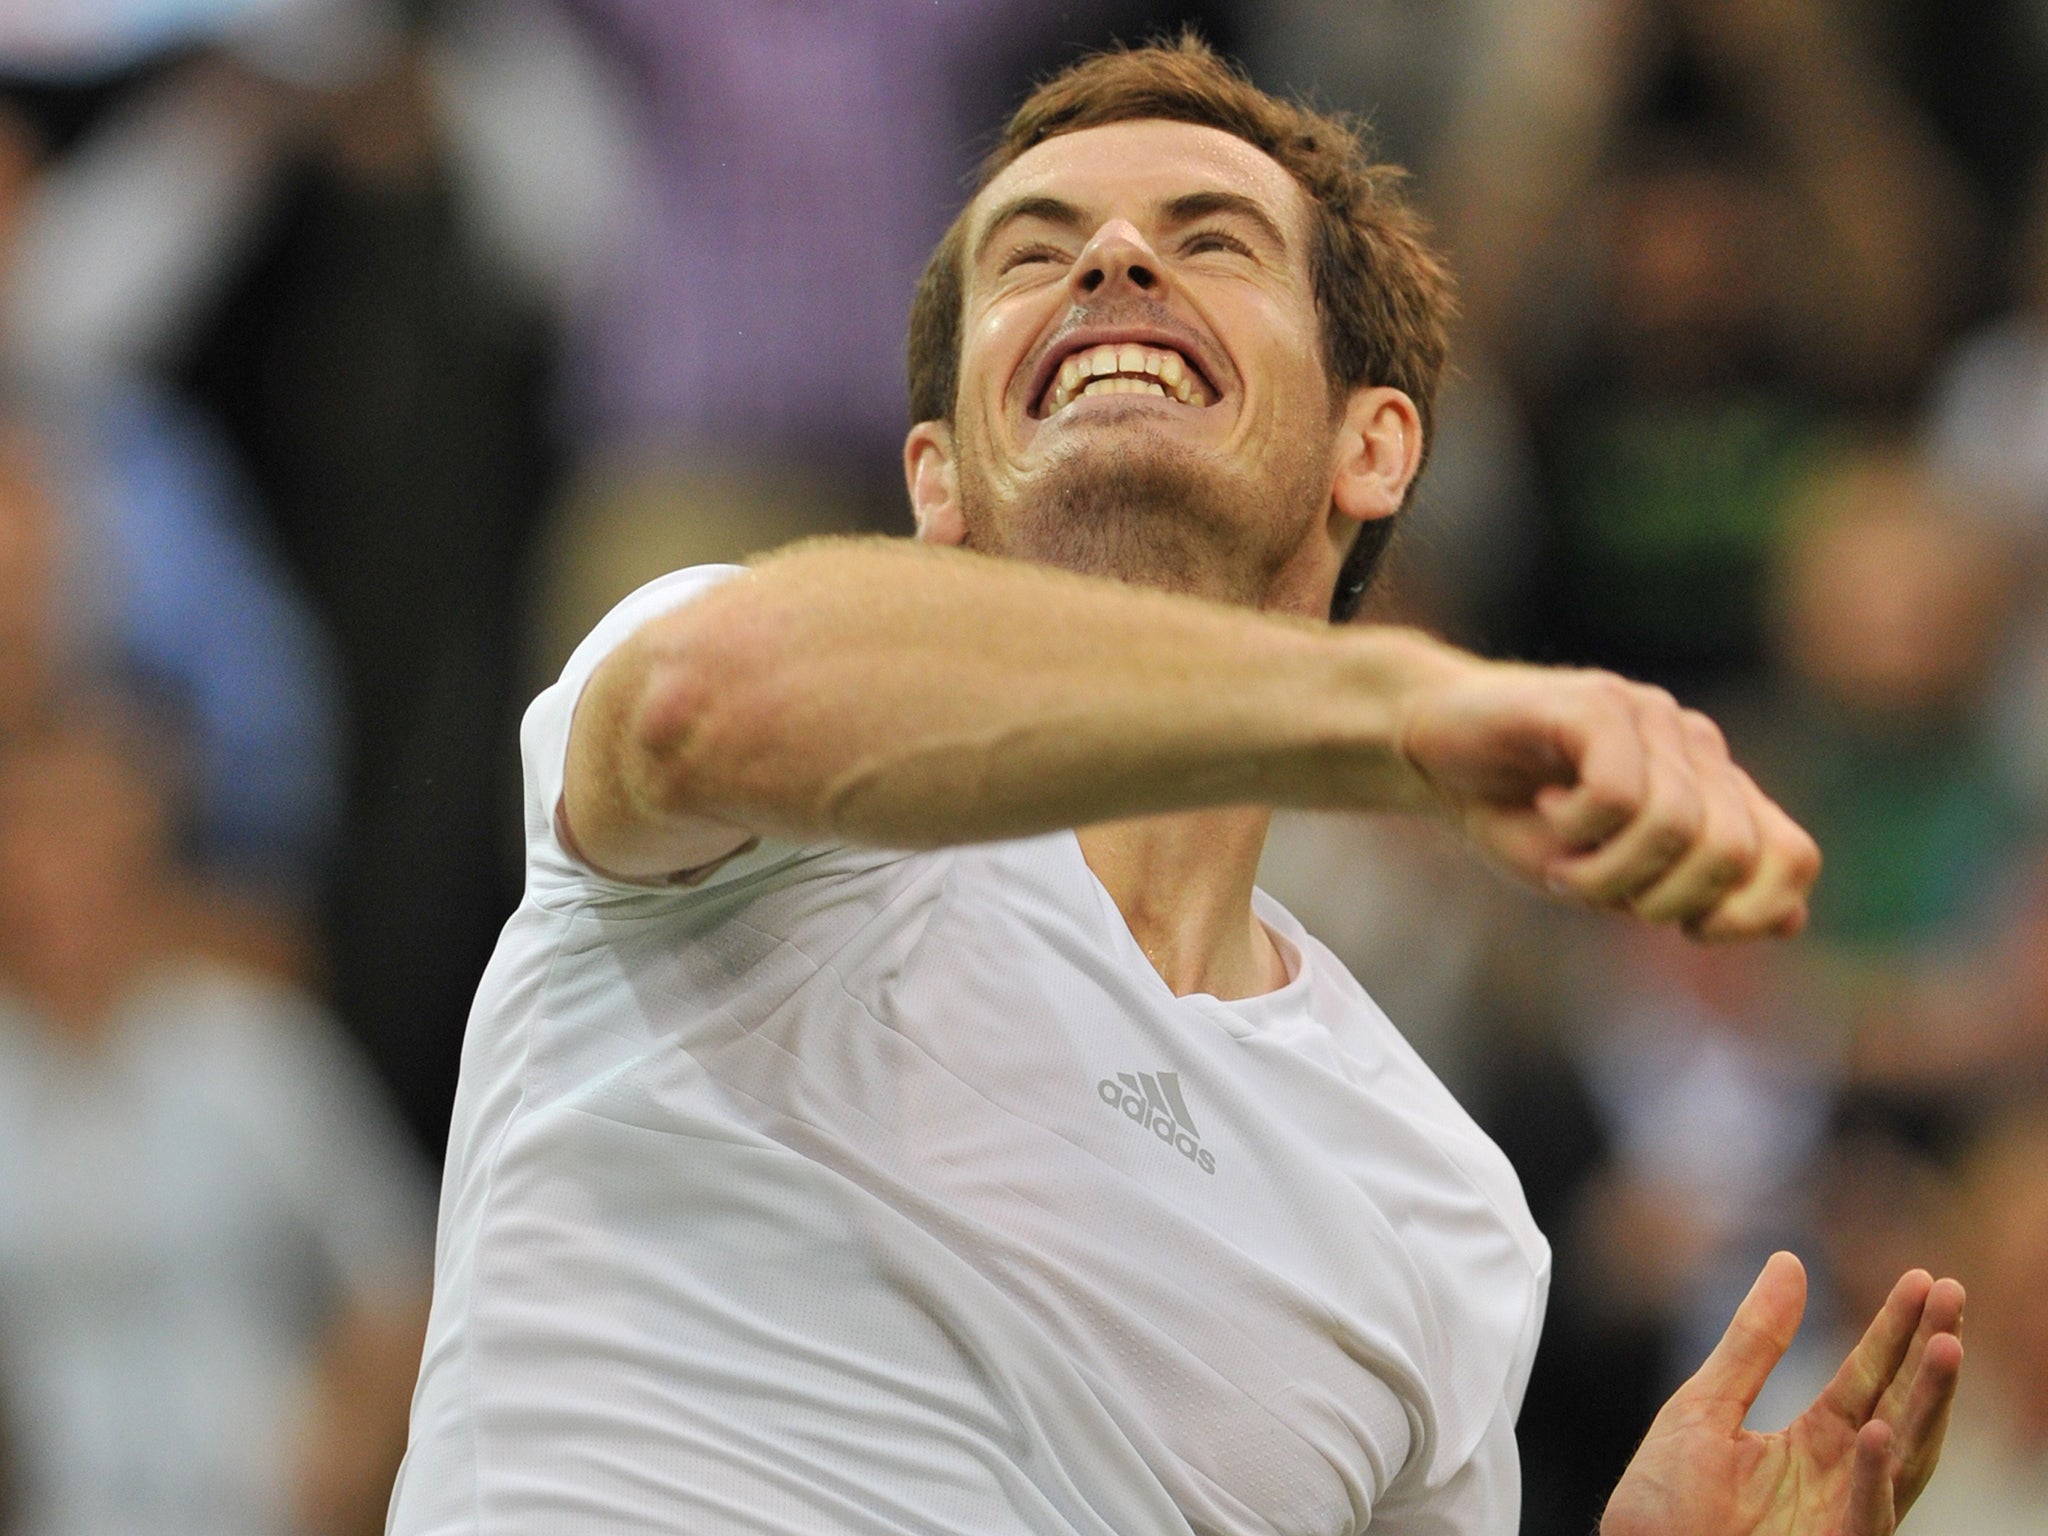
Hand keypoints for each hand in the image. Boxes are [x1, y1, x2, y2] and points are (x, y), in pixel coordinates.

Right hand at [1397, 666, 1819, 939]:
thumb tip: (1791, 919)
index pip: (1792, 857)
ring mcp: (1653, 718)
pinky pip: (1619, 796)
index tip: (1686, 932)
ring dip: (1605, 870)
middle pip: (1734, 852)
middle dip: (1661, 898)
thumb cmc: (1514, 814)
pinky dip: (1574, 829)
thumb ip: (1689, 893)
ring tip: (1561, 857)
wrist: (1429, 749)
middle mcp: (1696, 748)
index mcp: (1711, 790)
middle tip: (1595, 890)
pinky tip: (1543, 809)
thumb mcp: (1606, 876)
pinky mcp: (1601, 703)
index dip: (1753, 913)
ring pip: (1676, 826)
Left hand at [1603, 1253, 1964, 1535]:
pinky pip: (1864, 1519)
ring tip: (1946, 1346)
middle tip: (1954, 1292)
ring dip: (1926, 1405)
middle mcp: (1839, 1479)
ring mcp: (1840, 1520)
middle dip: (1930, 1354)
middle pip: (1899, 1409)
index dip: (1896, 1330)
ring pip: (1903, 1461)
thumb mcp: (1704, 1407)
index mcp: (1812, 1443)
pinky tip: (1879, 1429)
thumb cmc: (1664, 1506)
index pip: (1867, 1377)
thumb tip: (1789, 1260)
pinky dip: (1874, 1478)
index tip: (1925, 1279)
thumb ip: (1753, 1343)